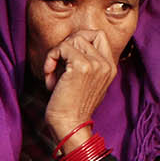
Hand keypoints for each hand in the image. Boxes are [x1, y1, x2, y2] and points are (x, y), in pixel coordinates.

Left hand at [41, 29, 118, 147]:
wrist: (70, 125)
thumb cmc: (72, 106)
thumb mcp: (86, 81)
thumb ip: (86, 62)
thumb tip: (71, 42)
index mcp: (110, 67)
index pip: (98, 35)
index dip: (80, 39)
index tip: (67, 55)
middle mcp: (106, 64)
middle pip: (83, 35)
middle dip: (66, 46)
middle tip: (58, 63)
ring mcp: (96, 64)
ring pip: (72, 40)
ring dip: (57, 54)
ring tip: (53, 74)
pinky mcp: (82, 65)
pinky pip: (62, 48)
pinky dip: (51, 59)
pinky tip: (50, 76)